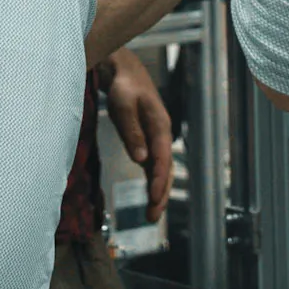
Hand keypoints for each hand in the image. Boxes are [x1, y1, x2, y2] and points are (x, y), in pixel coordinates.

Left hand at [105, 49, 173, 222]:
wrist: (123, 71)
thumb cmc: (123, 86)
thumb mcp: (124, 105)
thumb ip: (132, 132)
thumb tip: (141, 160)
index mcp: (160, 126)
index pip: (162, 159)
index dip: (159, 180)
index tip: (152, 199)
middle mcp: (161, 135)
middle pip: (166, 169)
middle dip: (161, 194)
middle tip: (152, 217)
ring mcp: (155, 138)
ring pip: (161, 170)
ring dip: (158, 192)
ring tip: (152, 216)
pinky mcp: (146, 140)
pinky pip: (153, 166)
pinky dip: (153, 182)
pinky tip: (150, 198)